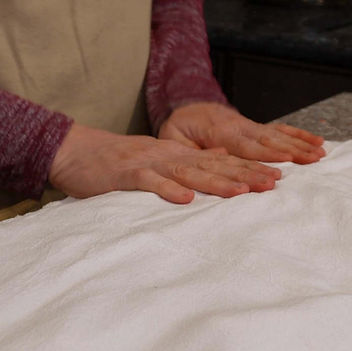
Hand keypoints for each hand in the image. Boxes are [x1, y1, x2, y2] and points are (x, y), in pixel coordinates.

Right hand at [49, 124, 282, 203]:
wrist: (73, 150)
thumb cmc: (115, 163)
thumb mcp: (156, 160)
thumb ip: (187, 162)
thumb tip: (220, 161)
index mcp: (177, 154)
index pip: (220, 160)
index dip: (249, 167)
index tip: (278, 177)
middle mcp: (169, 155)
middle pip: (213, 164)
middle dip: (245, 173)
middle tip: (275, 183)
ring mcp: (148, 163)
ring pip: (188, 172)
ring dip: (216, 182)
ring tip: (242, 191)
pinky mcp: (126, 174)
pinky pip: (150, 182)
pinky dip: (168, 190)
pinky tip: (186, 200)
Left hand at [158, 102, 324, 163]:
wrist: (188, 107)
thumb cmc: (179, 128)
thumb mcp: (173, 138)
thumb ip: (190, 147)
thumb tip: (216, 153)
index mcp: (219, 132)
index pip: (245, 147)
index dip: (265, 155)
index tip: (285, 162)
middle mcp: (239, 127)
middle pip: (268, 141)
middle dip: (292, 151)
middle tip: (313, 160)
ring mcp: (250, 125)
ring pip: (278, 135)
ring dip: (300, 144)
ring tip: (321, 153)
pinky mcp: (256, 127)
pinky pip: (280, 130)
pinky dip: (299, 134)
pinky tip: (317, 141)